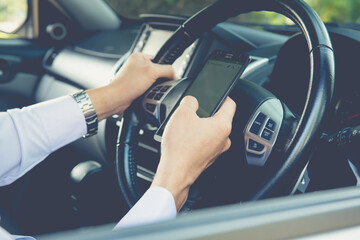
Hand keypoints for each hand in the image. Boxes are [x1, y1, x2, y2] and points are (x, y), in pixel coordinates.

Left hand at [86, 52, 174, 120]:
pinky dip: (149, 93)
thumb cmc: (127, 84)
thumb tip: (175, 74)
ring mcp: (135, 77)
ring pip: (153, 82)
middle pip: (157, 72)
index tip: (167, 77)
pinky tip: (146, 94)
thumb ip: (167, 70)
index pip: (160, 60)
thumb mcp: (152, 72)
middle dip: (159, 80)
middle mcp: (136, 65)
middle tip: (155, 85)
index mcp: (139, 56)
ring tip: (149, 91)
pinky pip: (148, 89)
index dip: (165, 69)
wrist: (117, 99)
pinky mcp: (135, 87)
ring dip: (154, 88)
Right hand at [151, 96, 235, 210]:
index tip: (217, 94)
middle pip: (219, 119)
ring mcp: (216, 151)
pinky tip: (183, 140)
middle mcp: (224, 140)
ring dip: (200, 127)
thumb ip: (189, 101)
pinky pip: (204, 143)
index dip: (223, 95)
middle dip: (206, 114)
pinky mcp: (207, 158)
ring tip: (185, 128)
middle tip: (192, 112)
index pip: (230, 104)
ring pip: (210, 132)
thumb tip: (192, 101)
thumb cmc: (180, 147)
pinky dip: (196, 139)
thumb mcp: (181, 113)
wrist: (175, 172)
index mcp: (223, 126)